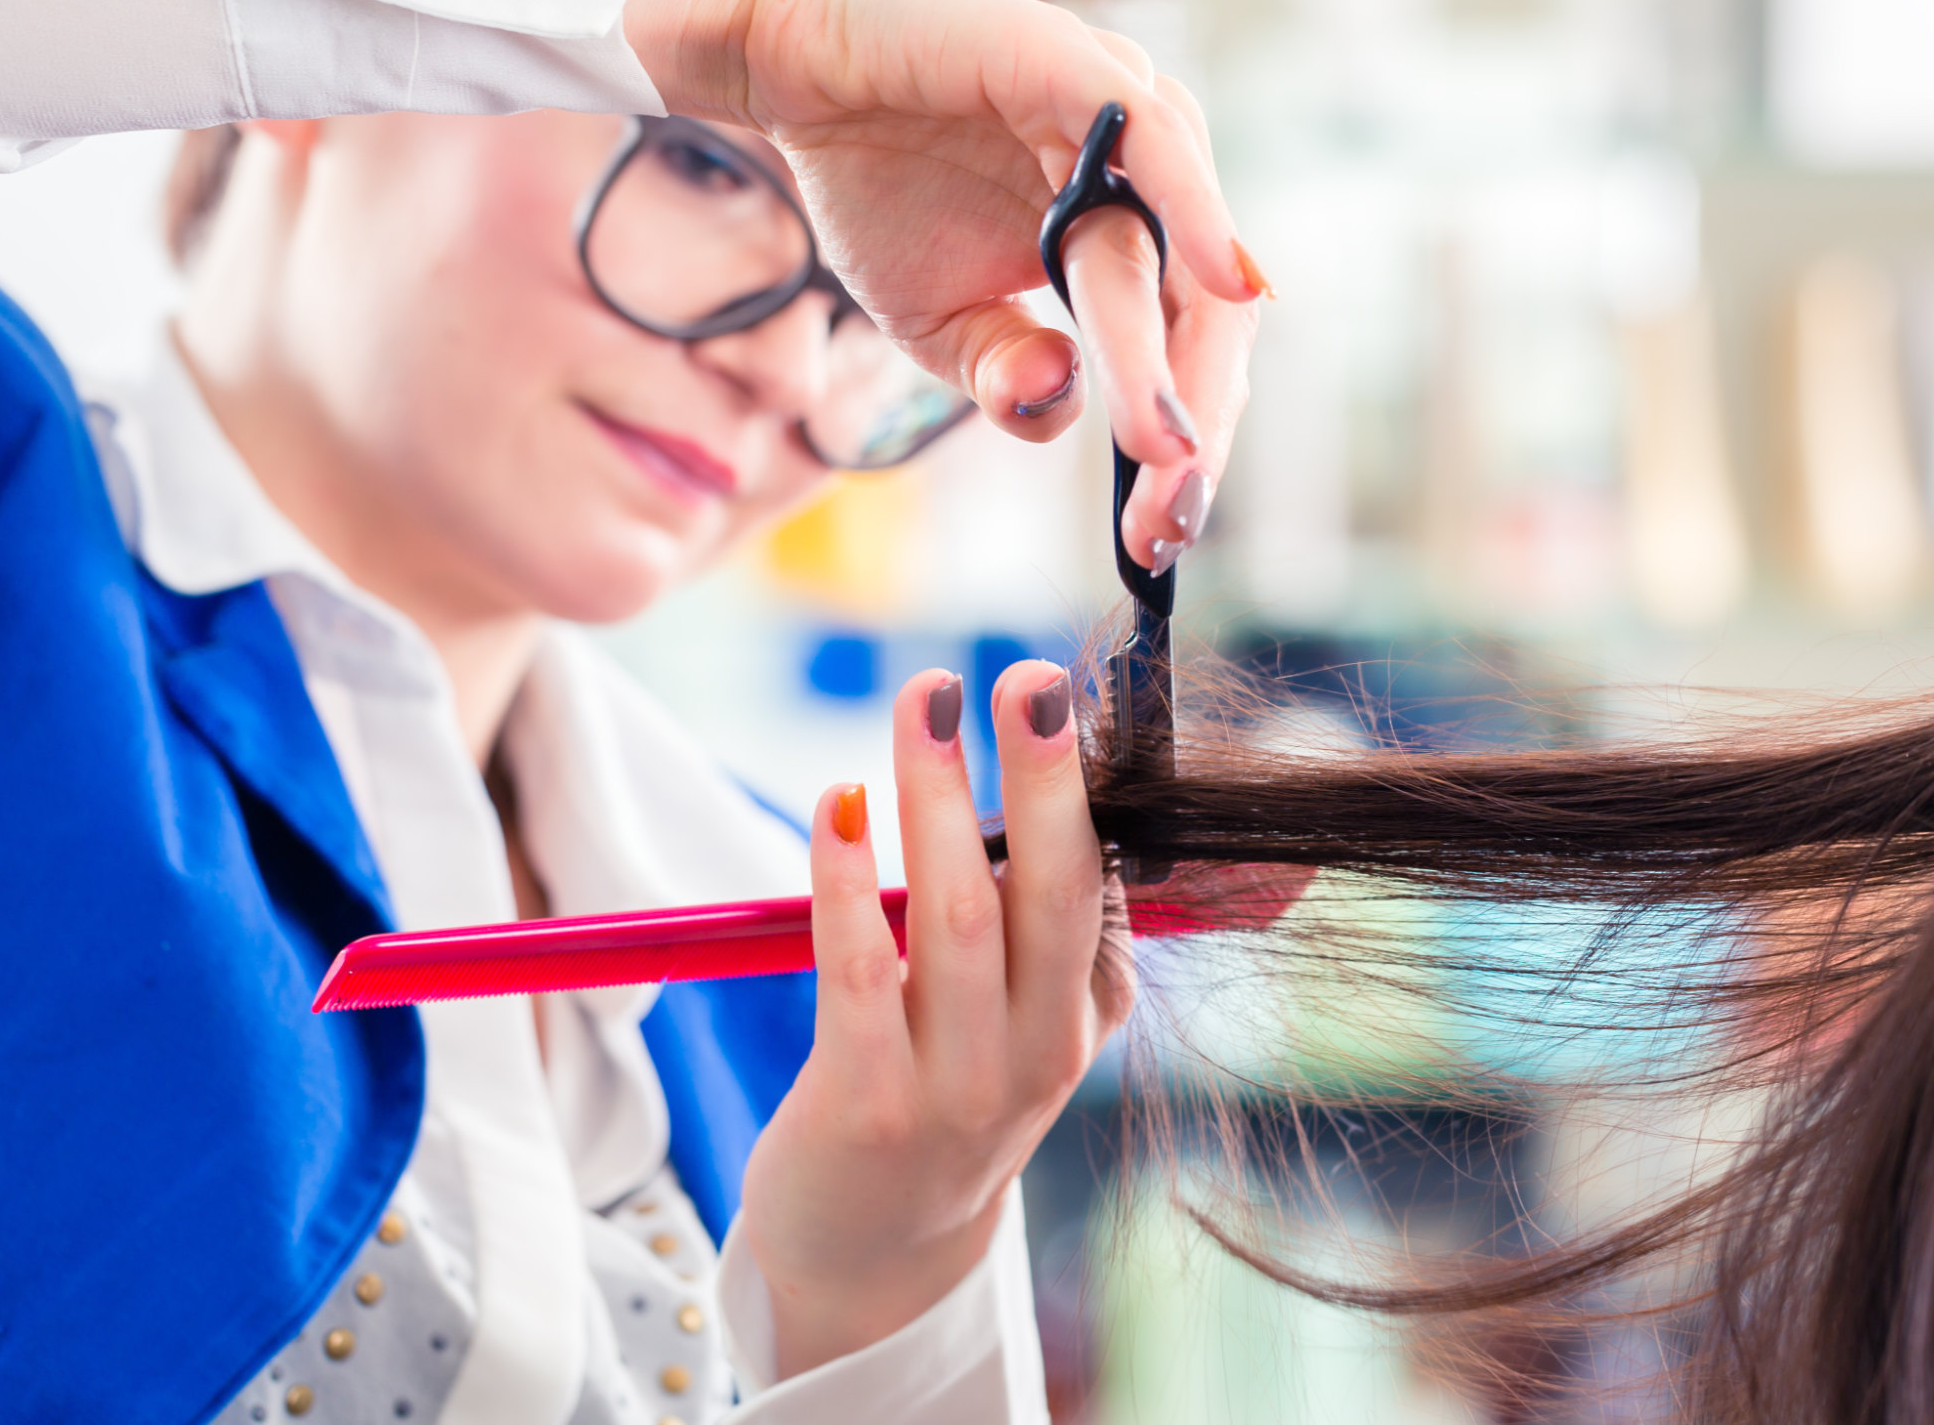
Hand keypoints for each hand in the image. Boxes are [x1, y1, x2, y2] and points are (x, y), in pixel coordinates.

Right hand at [624, 0, 1262, 564]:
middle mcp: (1147, 183)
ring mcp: (1124, 121)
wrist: (791, 53)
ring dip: (1178, 358)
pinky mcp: (1081, 67)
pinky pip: (1159, 145)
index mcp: (1129, 239)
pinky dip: (1197, 213)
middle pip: (1202, 321)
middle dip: (1189, 429)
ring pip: (1177, 257)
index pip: (1184, 357)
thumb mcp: (938, 320)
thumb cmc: (878, 179)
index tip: (1156, 542)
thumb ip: (1006, 376)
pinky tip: (1224, 282)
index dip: (1177, 449)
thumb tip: (1060, 412)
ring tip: (1168, 447)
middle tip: (1168, 515)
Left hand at [737, 664, 1132, 1373]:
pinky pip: (856, 974)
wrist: (873, 1257)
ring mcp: (954, 1089)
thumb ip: (1048, 931)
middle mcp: (1036, 1056)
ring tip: (926, 702)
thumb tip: (1051, 791)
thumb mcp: (1026, 1026)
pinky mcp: (865, 1109)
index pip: (1095, 889)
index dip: (1082, 790)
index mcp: (1081, 1019)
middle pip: (1049, 895)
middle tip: (1027, 677)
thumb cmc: (943, 1098)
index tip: (1057, 694)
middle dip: (1044, 779)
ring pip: (956, 921)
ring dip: (940, 801)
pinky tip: (838, 805)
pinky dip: (846, 882)